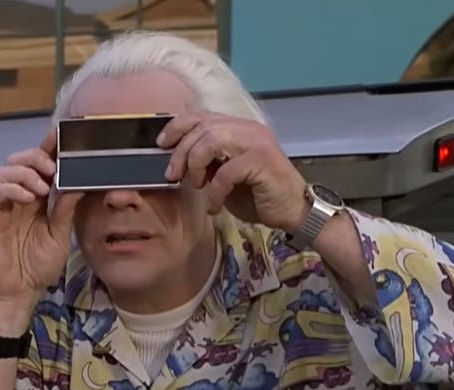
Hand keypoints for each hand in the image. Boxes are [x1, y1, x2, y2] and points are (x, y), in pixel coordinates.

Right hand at [0, 130, 83, 315]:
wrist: (17, 291)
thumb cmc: (37, 266)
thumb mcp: (59, 235)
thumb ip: (66, 209)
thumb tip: (80, 184)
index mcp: (36, 198)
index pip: (40, 165)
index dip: (48, 148)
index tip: (62, 136)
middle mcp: (17, 196)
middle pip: (19, 160)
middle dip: (37, 158)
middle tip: (53, 169)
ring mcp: (0, 205)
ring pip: (5, 171)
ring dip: (25, 173)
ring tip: (42, 188)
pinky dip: (11, 189)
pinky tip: (27, 198)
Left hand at [158, 112, 309, 231]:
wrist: (292, 211)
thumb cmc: (257, 195)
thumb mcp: (223, 175)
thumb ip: (206, 161)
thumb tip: (176, 159)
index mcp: (238, 128)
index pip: (201, 116)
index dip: (177, 126)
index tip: (161, 144)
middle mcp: (247, 129)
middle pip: (202, 127)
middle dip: (181, 152)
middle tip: (173, 175)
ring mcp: (256, 142)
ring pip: (212, 140)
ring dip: (195, 165)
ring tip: (196, 185)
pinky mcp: (262, 160)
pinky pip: (226, 172)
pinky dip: (214, 192)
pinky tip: (214, 206)